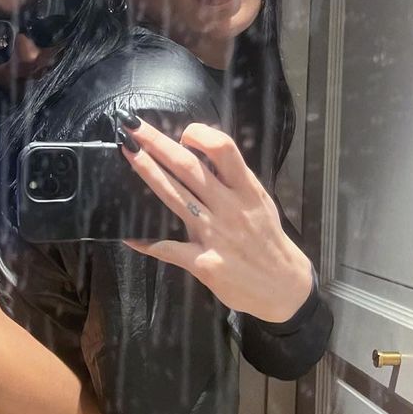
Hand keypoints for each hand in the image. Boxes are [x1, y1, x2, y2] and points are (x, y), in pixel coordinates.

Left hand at [116, 112, 313, 322]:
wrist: (283, 285)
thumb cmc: (266, 240)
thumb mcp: (258, 202)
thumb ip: (233, 181)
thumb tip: (203, 156)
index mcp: (246, 190)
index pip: (223, 149)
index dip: (199, 136)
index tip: (182, 135)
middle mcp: (229, 208)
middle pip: (188, 167)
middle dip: (157, 143)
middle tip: (133, 127)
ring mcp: (216, 235)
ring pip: (175, 197)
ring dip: (148, 173)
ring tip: (129, 154)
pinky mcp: (204, 263)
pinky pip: (169, 249)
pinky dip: (147, 242)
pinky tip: (129, 236)